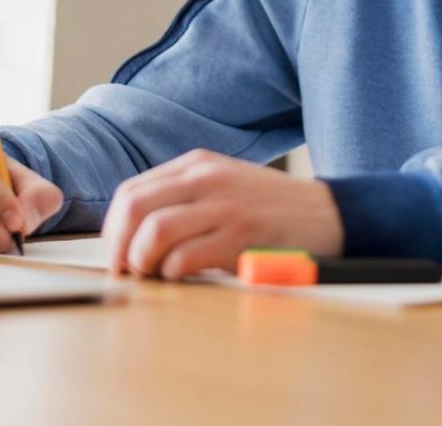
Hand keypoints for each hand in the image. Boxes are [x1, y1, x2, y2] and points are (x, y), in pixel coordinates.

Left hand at [102, 149, 344, 280]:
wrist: (327, 214)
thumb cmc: (271, 209)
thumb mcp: (224, 184)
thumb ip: (183, 196)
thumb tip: (133, 233)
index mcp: (197, 164)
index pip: (131, 192)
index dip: (114, 229)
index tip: (118, 254)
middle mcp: (206, 178)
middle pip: (134, 208)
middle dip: (120, 247)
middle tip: (127, 271)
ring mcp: (223, 206)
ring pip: (154, 232)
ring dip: (143, 262)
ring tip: (155, 275)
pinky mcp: (239, 236)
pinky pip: (184, 257)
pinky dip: (173, 273)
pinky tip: (183, 276)